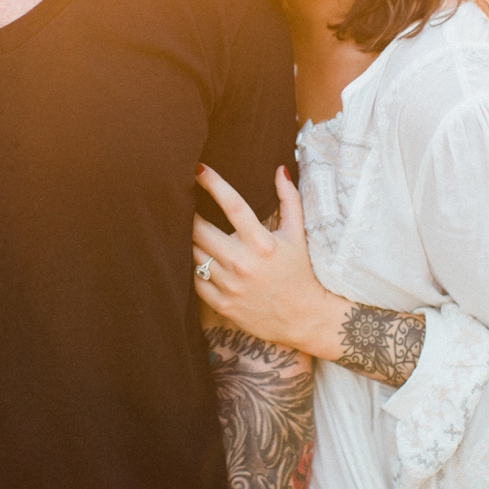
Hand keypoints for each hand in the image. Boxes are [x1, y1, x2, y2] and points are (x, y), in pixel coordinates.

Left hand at [193, 164, 338, 353]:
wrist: (302, 319)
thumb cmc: (299, 271)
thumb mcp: (297, 235)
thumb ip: (290, 200)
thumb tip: (280, 169)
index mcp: (262, 243)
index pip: (233, 205)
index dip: (213, 183)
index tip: (198, 169)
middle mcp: (243, 263)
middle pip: (201, 230)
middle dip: (189, 215)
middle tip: (186, 207)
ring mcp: (231, 286)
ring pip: (195, 254)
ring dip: (192, 241)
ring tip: (194, 233)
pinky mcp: (222, 305)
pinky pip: (196, 280)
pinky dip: (195, 268)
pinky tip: (202, 261)